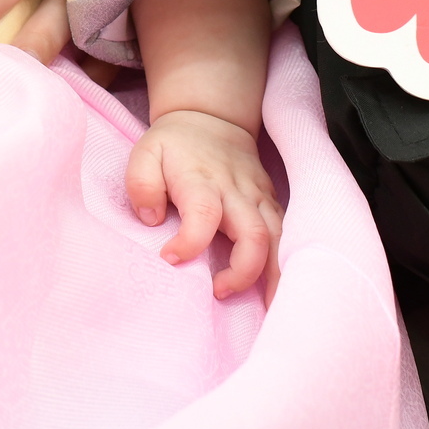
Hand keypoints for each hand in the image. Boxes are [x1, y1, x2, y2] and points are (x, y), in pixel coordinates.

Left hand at [126, 109, 281, 298]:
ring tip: (270, 309)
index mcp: (201, 181)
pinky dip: (286, 263)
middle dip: (243, 271)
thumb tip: (151, 220)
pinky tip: (283, 289)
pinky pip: (285, 234)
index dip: (190, 243)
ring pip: (278, 238)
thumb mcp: (145, 153)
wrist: (212, 118)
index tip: (170, 258)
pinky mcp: (270, 203)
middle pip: (254, 234)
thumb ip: (141, 184)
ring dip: (276, 276)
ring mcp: (258, 197)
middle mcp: (236, 191)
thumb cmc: (174, 145)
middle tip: (219, 291)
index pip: (204, 214)